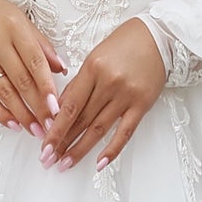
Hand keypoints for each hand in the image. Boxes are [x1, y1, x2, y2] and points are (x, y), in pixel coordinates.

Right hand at [0, 0, 64, 135]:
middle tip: (52, 125)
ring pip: (5, 92)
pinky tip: (14, 124)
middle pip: (21, 81)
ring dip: (22, 115)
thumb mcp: (22, 21)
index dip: (47, 87)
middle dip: (38, 107)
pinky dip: (0, 113)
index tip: (57, 106)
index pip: (35, 62)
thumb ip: (42, 46)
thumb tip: (61, 68)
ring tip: (36, 130)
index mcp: (14, 28)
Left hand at [45, 19, 166, 170]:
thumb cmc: (124, 44)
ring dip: (80, 149)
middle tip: (48, 159)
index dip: (55, 127)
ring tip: (65, 164)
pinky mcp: (142, 105)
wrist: (157, 37)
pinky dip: (112, 149)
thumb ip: (79, 83)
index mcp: (92, 68)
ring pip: (98, 129)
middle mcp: (108, 83)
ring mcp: (126, 95)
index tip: (44, 144)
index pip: (68, 105)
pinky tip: (99, 164)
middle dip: (62, 142)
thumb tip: (61, 110)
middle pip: (81, 119)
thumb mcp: (95, 57)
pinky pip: (125, 132)